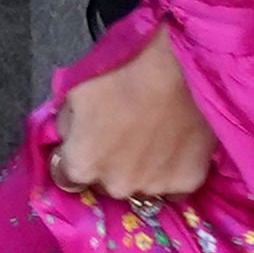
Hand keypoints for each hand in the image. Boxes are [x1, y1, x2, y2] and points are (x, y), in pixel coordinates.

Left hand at [54, 28, 216, 201]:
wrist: (180, 64)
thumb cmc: (124, 71)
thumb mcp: (74, 92)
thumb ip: (65, 126)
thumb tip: (68, 139)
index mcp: (81, 166)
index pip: (67, 175)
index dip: (79, 155)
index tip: (93, 139)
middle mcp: (115, 187)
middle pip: (106, 183)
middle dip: (111, 164)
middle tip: (128, 132)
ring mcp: (153, 188)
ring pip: (142, 185)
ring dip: (144, 169)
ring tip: (157, 135)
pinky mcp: (187, 182)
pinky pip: (174, 185)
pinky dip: (174, 169)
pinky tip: (178, 144)